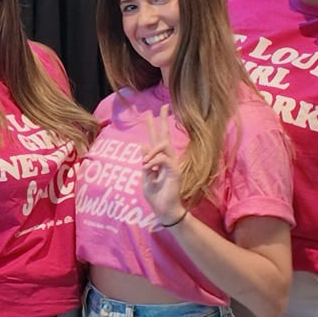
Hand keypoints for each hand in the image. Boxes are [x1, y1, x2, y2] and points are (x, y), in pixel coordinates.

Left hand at [141, 104, 185, 224]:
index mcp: (159, 160)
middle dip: (162, 121)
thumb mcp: (146, 177)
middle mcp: (168, 159)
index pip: (156, 139)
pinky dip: (154, 161)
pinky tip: (149, 169)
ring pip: (163, 145)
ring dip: (152, 151)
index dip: (153, 126)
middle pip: (164, 136)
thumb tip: (142, 145)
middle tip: (162, 107)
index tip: (150, 113)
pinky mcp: (175, 171)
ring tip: (145, 164)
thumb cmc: (156, 196)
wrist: (164, 210)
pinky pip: (163, 159)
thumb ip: (145, 162)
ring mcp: (173, 164)